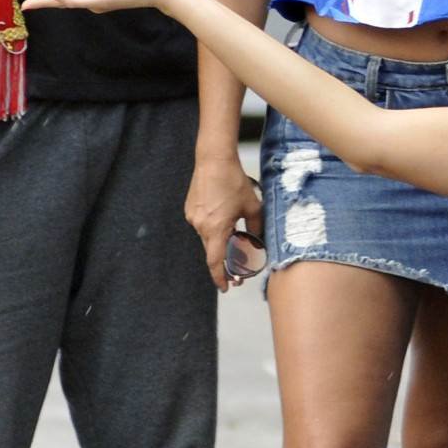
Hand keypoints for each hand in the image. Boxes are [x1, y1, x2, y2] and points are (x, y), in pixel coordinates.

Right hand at [187, 150, 266, 292]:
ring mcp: (193, 217)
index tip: (227, 288)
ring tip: (234, 237)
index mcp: (216, 228)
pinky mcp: (190, 210)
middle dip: (224, 264)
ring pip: (208, 238)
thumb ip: (256, 228)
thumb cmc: (234, 182)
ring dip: (220, 243)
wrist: (214, 160)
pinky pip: (203, 226)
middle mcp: (201, 226)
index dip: (221, 277)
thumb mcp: (253, 206)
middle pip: (212, 252)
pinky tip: (223, 220)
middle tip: (237, 273)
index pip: (216, 261)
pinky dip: (213, 229)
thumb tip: (257, 242)